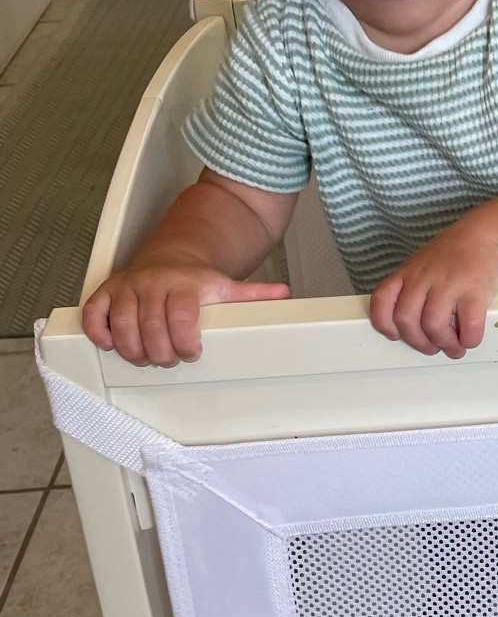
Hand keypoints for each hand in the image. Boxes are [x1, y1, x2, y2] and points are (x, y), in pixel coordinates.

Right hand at [82, 264, 289, 367]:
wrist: (171, 257)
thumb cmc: (195, 281)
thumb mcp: (226, 286)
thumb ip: (252, 295)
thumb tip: (283, 296)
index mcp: (184, 284)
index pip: (181, 316)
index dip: (185, 341)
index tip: (192, 352)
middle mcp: (152, 284)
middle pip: (151, 327)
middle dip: (161, 352)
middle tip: (170, 359)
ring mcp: (127, 288)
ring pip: (122, 325)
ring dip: (134, 350)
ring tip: (148, 357)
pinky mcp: (106, 293)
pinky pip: (94, 315)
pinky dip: (100, 333)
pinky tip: (113, 344)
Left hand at [368, 218, 497, 358]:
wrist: (488, 235)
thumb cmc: (456, 255)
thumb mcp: (423, 265)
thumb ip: (412, 290)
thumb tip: (412, 327)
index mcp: (408, 272)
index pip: (382, 300)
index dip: (384, 324)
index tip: (395, 335)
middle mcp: (424, 277)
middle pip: (406, 319)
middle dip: (418, 342)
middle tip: (432, 347)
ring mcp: (450, 282)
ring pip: (433, 325)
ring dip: (443, 343)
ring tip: (454, 346)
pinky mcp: (476, 290)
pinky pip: (468, 324)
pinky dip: (469, 339)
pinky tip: (470, 337)